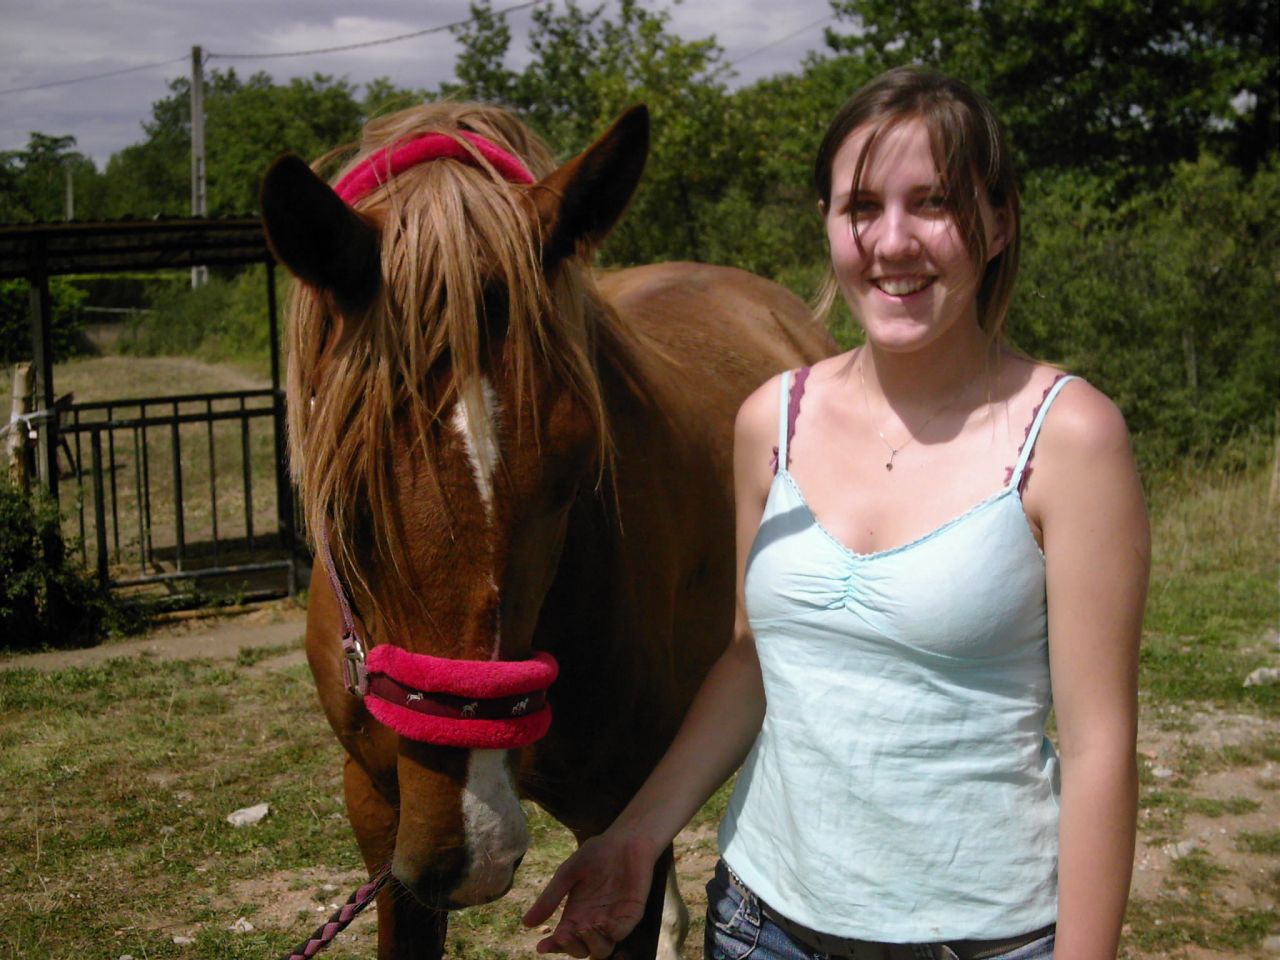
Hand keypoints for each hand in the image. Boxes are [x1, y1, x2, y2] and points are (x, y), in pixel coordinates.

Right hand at [522, 830, 658, 957]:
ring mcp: (613, 919)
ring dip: (592, 943)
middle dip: (571, 948)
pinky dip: (611, 933)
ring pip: (602, 949)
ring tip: (584, 927)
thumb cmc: (595, 854)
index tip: (542, 946)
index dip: (553, 946)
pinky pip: (622, 932)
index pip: (563, 939)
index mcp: (576, 915)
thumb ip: (550, 898)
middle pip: (582, 950)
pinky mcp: (631, 913)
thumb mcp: (567, 874)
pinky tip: (602, 922)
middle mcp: (593, 922)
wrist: (624, 839)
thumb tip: (526, 923)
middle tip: (564, 935)